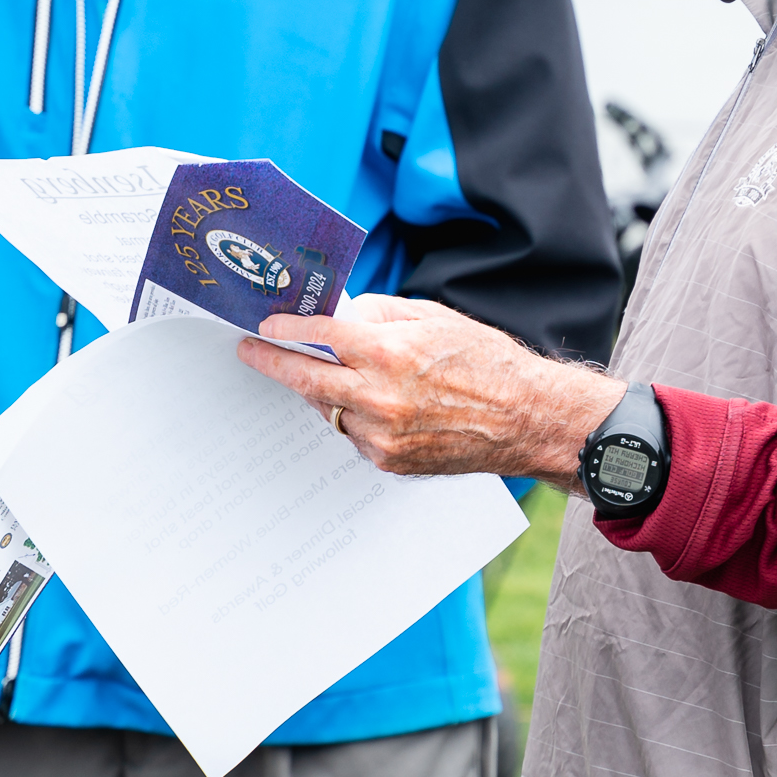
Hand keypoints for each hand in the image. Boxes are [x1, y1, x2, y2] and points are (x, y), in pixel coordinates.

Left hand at [235, 296, 624, 486]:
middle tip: (251, 352)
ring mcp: (382, 435)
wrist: (525, 418)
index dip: (287, 329)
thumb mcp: (434, 318)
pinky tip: (384, 407)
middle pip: (306, 379)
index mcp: (391, 353)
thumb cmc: (486, 362)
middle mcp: (380, 398)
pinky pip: (354, 434)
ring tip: (349, 378)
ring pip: (329, 409)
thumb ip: (380, 315)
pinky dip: (357, 417)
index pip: (321, 336)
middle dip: (273, 363)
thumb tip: (339, 316)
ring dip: (327, 392)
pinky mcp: (389, 461)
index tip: (265, 326)